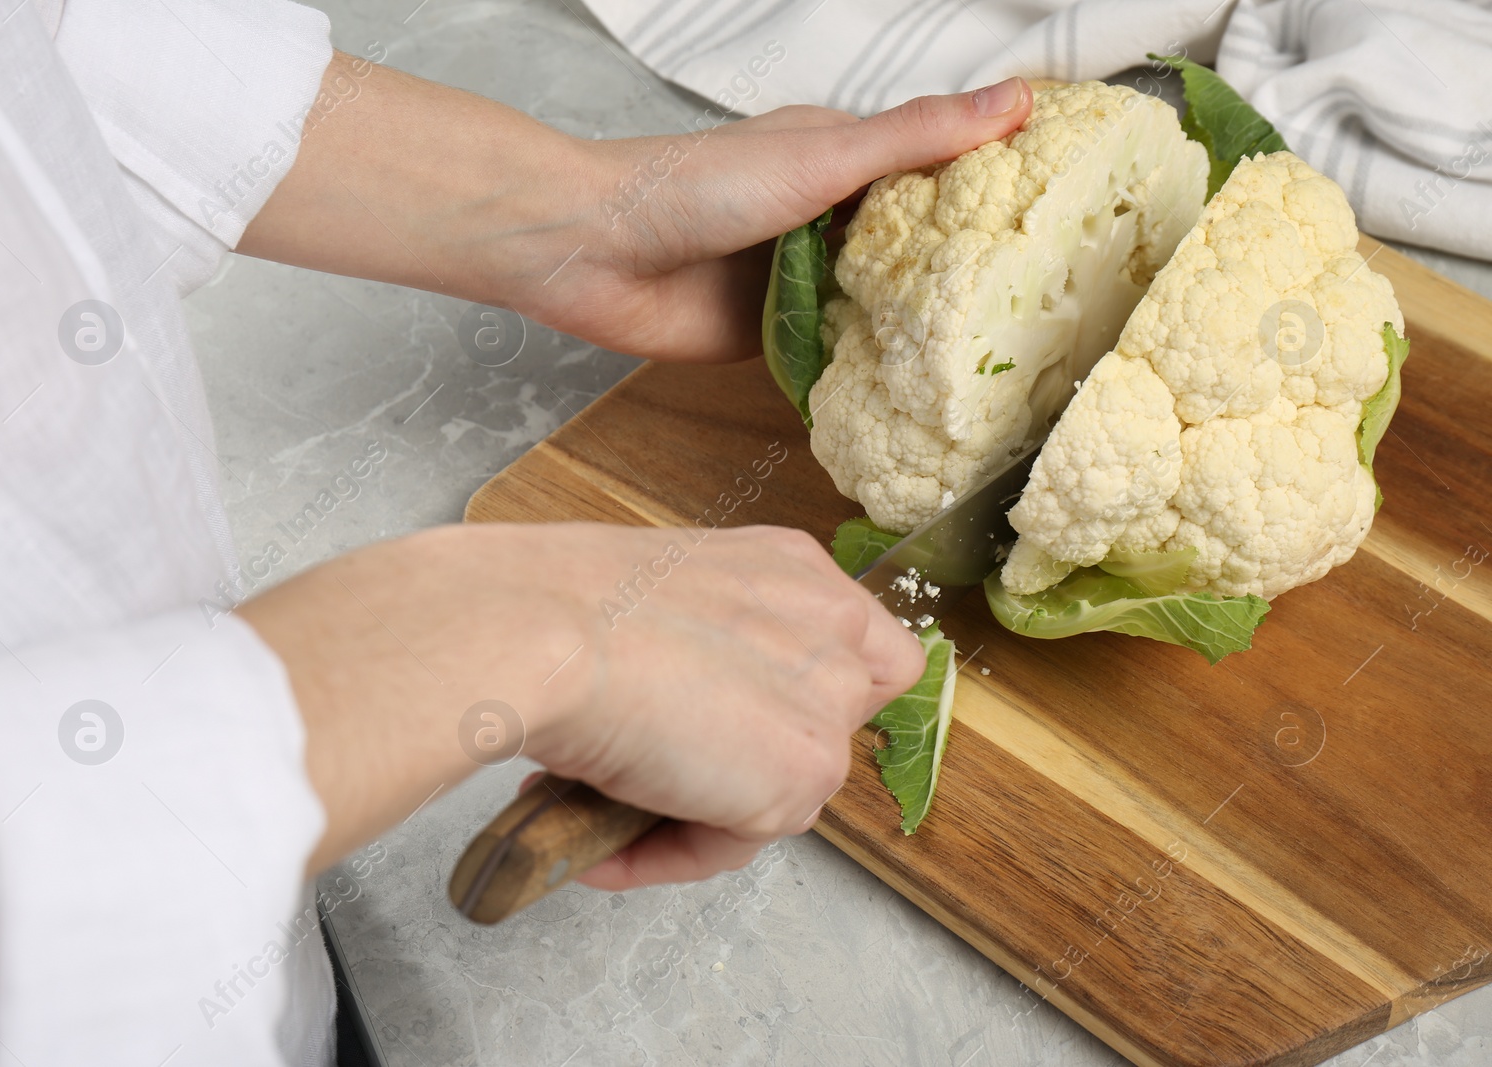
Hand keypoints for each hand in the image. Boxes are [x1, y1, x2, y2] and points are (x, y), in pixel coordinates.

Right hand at [239, 522, 924, 881]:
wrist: (538, 629)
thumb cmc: (557, 601)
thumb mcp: (650, 598)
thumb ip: (700, 645)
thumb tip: (679, 711)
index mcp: (792, 568)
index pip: (851, 649)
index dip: (792, 700)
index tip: (723, 730)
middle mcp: (829, 624)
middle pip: (823, 727)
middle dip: (740, 763)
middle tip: (654, 773)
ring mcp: (827, 699)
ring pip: (776, 791)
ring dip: (696, 813)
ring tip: (604, 810)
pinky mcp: (804, 771)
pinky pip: (735, 841)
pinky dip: (670, 853)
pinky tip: (605, 846)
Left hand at [241, 54, 1031, 362]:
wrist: (592, 253)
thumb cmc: (695, 188)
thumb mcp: (820, 155)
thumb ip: (914, 139)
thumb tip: (1018, 100)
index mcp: (843, 159)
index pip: (943, 167)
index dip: (1003, 184)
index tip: (1075, 210)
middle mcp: (831, 218)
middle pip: (921, 244)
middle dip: (978, 271)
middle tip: (1063, 306)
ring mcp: (804, 281)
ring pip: (885, 303)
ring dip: (930, 326)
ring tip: (1017, 359)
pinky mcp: (777, 337)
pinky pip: (841, 354)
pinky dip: (878, 368)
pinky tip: (931, 394)